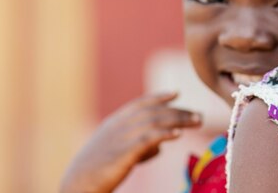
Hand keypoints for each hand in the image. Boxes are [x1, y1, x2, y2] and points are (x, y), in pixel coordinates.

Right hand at [60, 92, 201, 192]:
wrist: (78, 184)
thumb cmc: (98, 171)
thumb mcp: (118, 151)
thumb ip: (138, 145)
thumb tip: (160, 148)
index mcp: (115, 122)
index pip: (140, 104)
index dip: (159, 97)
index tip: (176, 93)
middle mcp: (119, 125)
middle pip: (154, 112)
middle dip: (179, 112)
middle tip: (199, 116)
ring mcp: (121, 137)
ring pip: (155, 122)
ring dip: (179, 120)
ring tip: (197, 122)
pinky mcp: (124, 153)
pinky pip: (147, 139)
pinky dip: (164, 134)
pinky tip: (178, 134)